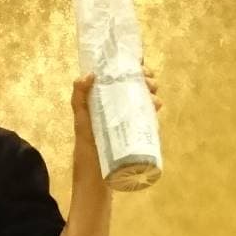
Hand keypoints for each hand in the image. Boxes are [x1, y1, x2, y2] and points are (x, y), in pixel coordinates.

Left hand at [71, 61, 162, 175]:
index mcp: (106, 97)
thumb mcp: (80, 118)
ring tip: (152, 97)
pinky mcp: (138, 131)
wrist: (96, 171)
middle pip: (138, 84)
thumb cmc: (87, 143)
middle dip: (147, 79)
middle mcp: (120, 105)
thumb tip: (88, 75)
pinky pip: (149, 116)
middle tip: (148, 83)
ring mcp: (130, 117)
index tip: (140, 64)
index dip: (133, 67)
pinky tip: (155, 108)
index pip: (122, 76)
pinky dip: (154, 109)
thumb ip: (79, 97)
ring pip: (147, 98)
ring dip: (153, 93)